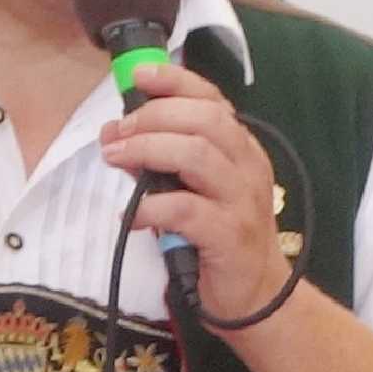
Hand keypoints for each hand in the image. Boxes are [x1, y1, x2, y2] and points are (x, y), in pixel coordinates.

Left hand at [99, 60, 294, 324]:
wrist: (256, 296)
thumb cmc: (219, 238)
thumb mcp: (193, 191)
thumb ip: (161, 162)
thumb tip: (116, 133)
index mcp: (241, 149)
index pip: (213, 100)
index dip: (175, 82)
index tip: (137, 76)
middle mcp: (247, 167)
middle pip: (205, 120)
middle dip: (153, 117)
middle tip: (118, 134)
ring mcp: (242, 201)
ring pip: (197, 155)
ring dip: (148, 150)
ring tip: (116, 158)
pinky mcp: (229, 236)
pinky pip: (185, 210)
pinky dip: (149, 208)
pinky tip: (129, 216)